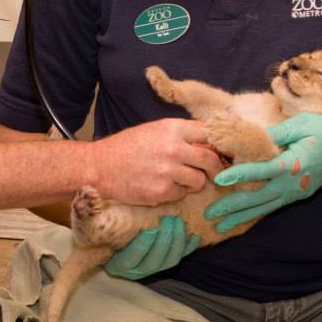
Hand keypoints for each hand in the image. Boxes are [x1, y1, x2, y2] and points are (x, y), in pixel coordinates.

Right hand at [89, 119, 222, 205]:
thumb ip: (181, 135)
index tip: (222, 151)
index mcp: (172, 128)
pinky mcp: (161, 191)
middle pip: (210, 159)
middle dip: (215, 168)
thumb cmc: (128, 147)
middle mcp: (173, 148)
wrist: (100, 166)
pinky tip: (162, 185)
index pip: (210, 133)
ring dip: (194, 182)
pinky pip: (182, 193)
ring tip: (179, 178)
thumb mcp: (155, 130)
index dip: (219, 144)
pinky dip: (176, 192)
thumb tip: (210, 143)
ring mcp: (168, 171)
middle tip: (213, 172)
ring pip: (199, 180)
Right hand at [105, 216, 199, 279]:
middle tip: (169, 219)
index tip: (149, 229)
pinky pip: (181, 259)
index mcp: (119, 265)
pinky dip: (189, 247)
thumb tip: (95, 198)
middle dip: (164, 239)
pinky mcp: (167, 264)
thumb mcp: (103, 228)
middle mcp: (136, 271)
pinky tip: (193, 235)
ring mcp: (153, 269)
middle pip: (154, 261)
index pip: (131, 259)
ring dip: (177, 241)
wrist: (118, 239)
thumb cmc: (110, 230)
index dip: (142, 246)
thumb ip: (103, 219)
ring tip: (179, 221)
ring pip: (169, 261)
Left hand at [206, 111, 321, 232]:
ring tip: (220, 226)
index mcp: (294, 163)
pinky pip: (273, 206)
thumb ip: (275, 132)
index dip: (238, 174)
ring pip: (265, 207)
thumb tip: (249, 137)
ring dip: (242, 216)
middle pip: (258, 197)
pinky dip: (256, 213)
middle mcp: (294, 183)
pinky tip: (242, 219)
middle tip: (210, 214)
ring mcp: (297, 191)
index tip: (218, 180)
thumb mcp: (301, 123)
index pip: (261, 171)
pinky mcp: (298, 194)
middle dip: (233, 207)